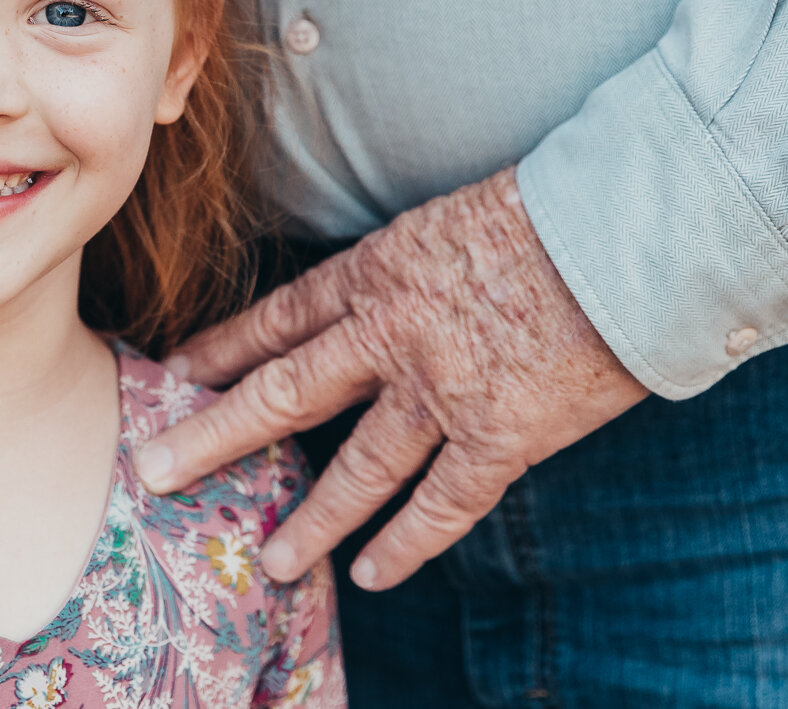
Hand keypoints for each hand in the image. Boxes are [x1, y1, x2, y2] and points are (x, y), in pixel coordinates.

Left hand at [135, 167, 647, 591]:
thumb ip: (407, 268)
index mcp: (377, 272)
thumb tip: (383, 294)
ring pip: (355, 468)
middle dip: (214, 436)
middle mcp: (392, 336)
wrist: (631, 234)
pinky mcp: (503, 436)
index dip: (224, 349)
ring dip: (308, 518)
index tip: (178, 372)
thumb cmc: (552, 212)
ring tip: (268, 560)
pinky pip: (442, 505)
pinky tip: (370, 574)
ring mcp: (444, 391)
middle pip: (284, 394)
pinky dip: (405, 544)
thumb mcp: (450, 221)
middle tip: (156, 470)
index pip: (280, 318)